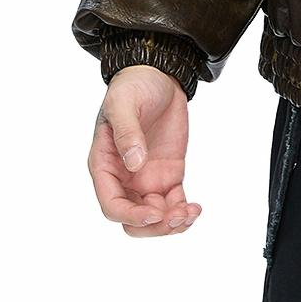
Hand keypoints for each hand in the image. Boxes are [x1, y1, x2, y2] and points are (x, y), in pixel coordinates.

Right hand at [89, 66, 201, 235]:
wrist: (156, 74)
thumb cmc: (132, 87)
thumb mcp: (124, 104)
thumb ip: (127, 133)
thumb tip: (134, 163)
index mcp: (105, 165)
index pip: (112, 204)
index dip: (131, 216)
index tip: (155, 214)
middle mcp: (124, 178)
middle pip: (133, 219)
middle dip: (153, 227)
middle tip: (177, 217)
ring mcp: (146, 178)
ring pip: (155, 217)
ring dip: (171, 223)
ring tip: (191, 214)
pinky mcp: (168, 174)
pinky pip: (173, 203)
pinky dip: (183, 212)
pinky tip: (196, 209)